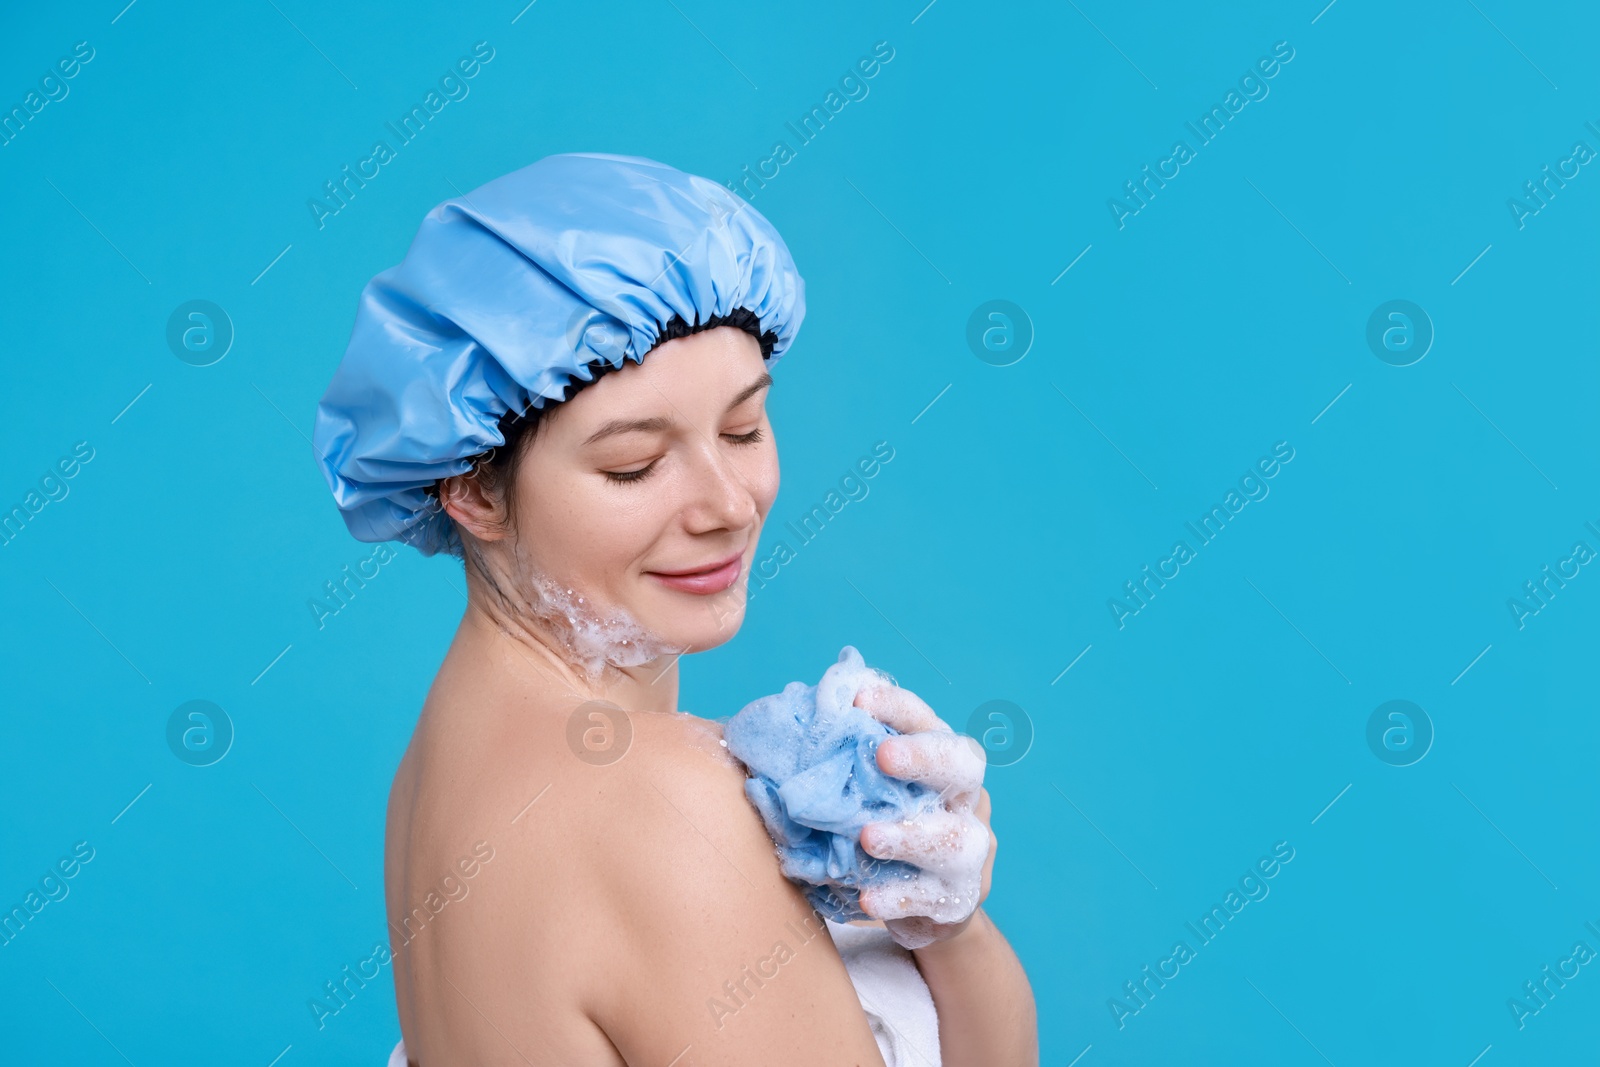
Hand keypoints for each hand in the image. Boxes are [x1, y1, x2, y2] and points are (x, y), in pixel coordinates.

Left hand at [851, 681, 994, 950]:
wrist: (922, 906)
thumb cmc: (885, 828)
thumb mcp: (870, 792)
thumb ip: (846, 760)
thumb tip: (797, 718)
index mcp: (941, 763)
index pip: (929, 723)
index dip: (899, 707)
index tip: (859, 698)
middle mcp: (964, 801)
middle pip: (963, 766)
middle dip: (924, 757)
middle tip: (882, 756)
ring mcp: (967, 854)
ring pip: (955, 839)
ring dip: (910, 835)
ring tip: (868, 837)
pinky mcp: (955, 901)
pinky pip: (931, 898)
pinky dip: (899, 896)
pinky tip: (868, 899)